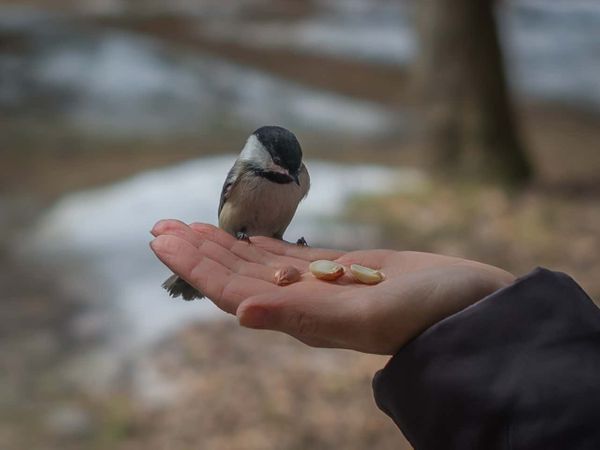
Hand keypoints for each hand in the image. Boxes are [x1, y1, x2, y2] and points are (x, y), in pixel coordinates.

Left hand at [150, 220, 514, 354]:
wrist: (469, 307)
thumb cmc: (427, 315)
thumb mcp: (366, 317)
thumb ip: (303, 317)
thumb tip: (241, 314)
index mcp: (301, 318)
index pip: (232, 290)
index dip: (196, 266)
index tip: (162, 240)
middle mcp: (302, 304)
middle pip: (236, 274)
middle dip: (198, 250)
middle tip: (160, 226)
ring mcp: (319, 286)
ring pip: (258, 263)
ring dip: (222, 244)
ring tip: (189, 226)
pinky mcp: (339, 270)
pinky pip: (287, 255)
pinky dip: (260, 242)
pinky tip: (243, 235)